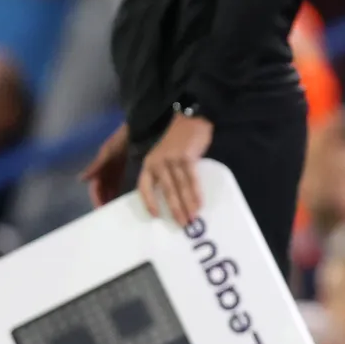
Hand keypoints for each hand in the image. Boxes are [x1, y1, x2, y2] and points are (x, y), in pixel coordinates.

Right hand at [80, 122, 130, 207]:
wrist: (134, 131)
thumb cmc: (119, 141)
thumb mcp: (107, 152)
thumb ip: (95, 166)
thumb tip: (80, 179)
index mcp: (98, 168)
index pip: (95, 188)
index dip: (96, 198)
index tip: (100, 209)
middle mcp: (103, 171)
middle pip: (101, 190)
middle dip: (103, 201)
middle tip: (109, 214)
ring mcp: (112, 171)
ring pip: (109, 189)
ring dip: (110, 198)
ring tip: (116, 210)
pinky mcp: (120, 170)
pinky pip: (117, 184)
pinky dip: (118, 192)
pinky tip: (124, 199)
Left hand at [136, 111, 212, 225]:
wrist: (191, 119)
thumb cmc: (178, 141)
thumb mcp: (163, 155)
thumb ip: (164, 172)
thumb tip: (173, 196)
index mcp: (149, 163)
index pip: (144, 186)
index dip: (149, 201)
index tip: (155, 215)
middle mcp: (158, 163)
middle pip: (166, 191)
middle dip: (174, 209)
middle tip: (181, 224)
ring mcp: (173, 160)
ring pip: (180, 187)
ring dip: (187, 205)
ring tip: (192, 219)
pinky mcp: (187, 157)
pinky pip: (192, 179)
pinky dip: (196, 193)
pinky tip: (200, 204)